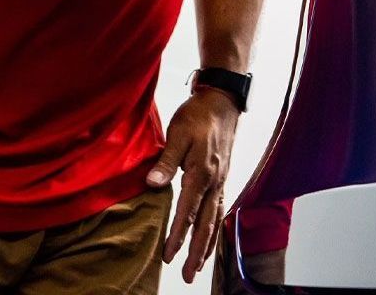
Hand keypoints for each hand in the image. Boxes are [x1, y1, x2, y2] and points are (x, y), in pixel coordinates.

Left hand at [146, 88, 239, 282]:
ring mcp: (222, 178)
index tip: (168, 256)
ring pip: (215, 218)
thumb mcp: (177, 133)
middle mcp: (215, 179)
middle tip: (188, 276)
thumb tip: (151, 185)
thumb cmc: (198, 114)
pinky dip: (215, 227)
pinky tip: (210, 236)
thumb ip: (165, 162)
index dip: (177, 235)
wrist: (222, 100)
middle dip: (197, 250)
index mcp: (202, 171)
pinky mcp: (223, 175)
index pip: (188, 210)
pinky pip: (220, 207)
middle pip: (206, 222)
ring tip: (199, 266)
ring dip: (207, 243)